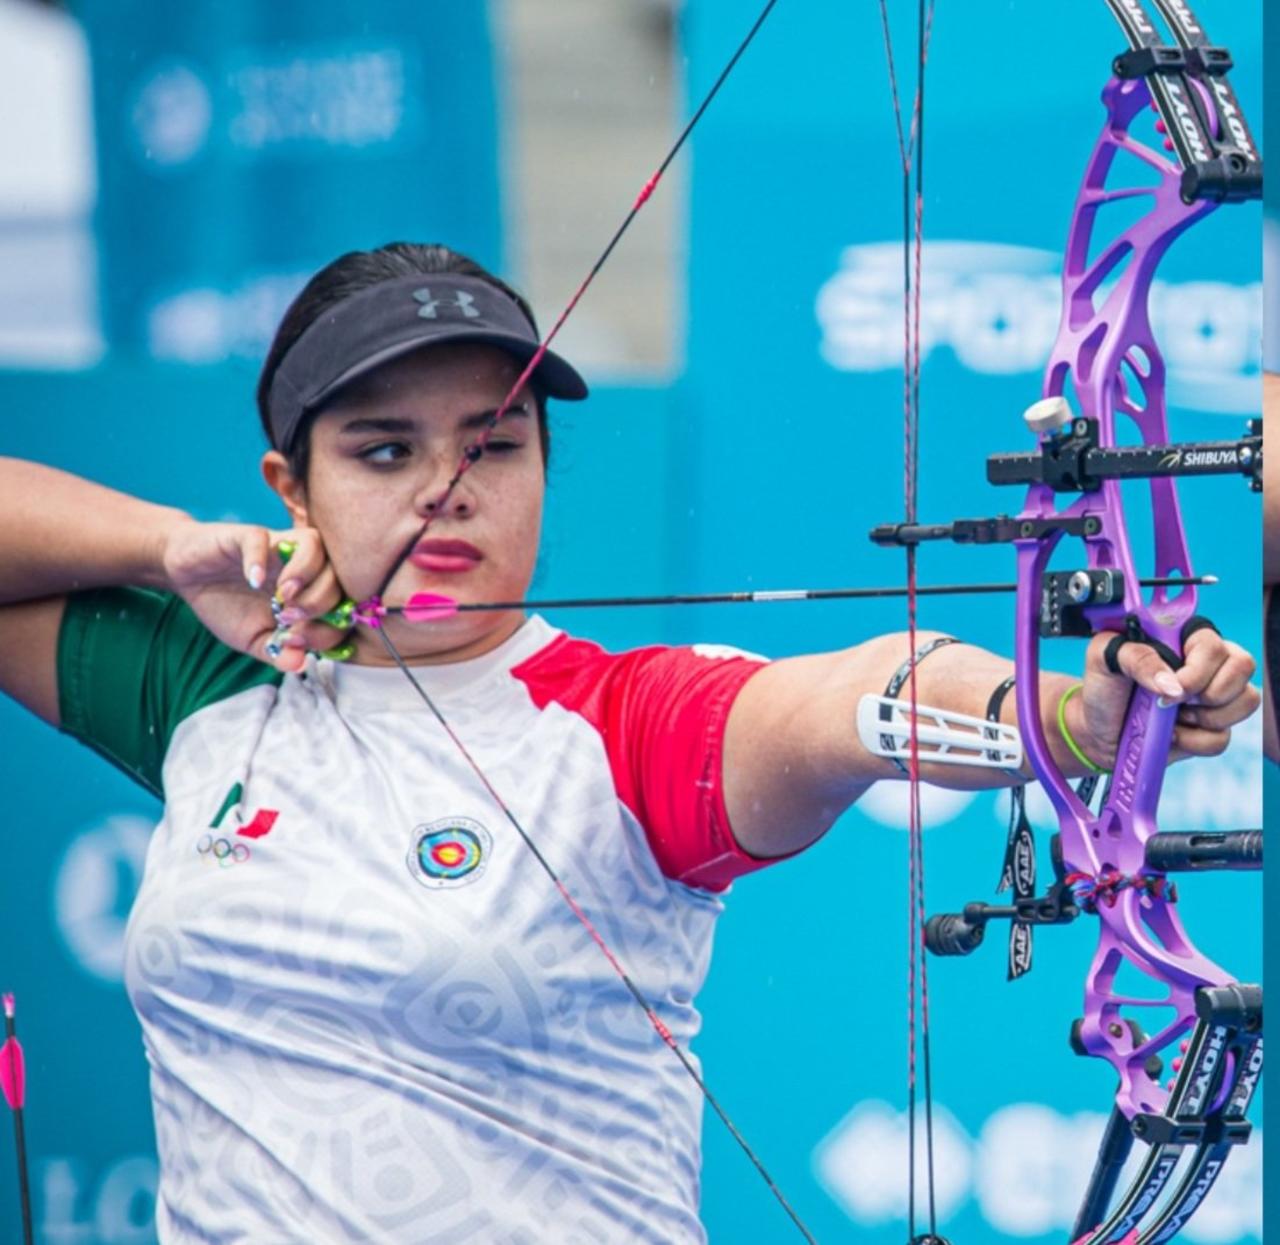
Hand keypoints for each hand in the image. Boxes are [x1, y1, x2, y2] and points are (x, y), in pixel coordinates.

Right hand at [162, 521, 351, 672]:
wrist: (189, 575)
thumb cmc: (227, 606)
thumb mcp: (253, 639)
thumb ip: (277, 652)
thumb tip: (300, 665)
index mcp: (311, 594)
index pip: (342, 608)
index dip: (329, 629)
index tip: (297, 642)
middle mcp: (302, 567)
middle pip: (337, 575)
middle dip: (319, 603)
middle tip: (288, 619)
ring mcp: (277, 547)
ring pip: (314, 544)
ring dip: (304, 574)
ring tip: (282, 598)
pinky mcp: (247, 535)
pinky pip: (262, 538)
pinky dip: (260, 559)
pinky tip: (252, 579)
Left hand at [1070, 626, 1259, 767]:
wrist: (1097, 730)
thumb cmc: (1103, 687)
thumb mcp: (1103, 658)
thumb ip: (1135, 656)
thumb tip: (1171, 684)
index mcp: (1182, 638)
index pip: (1214, 643)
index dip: (1198, 669)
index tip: (1168, 688)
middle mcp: (1207, 663)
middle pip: (1242, 666)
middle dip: (1207, 692)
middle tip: (1170, 702)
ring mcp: (1215, 696)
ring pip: (1245, 701)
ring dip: (1204, 717)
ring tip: (1170, 716)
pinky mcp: (1213, 728)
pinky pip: (1222, 738)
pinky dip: (1193, 742)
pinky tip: (1172, 734)